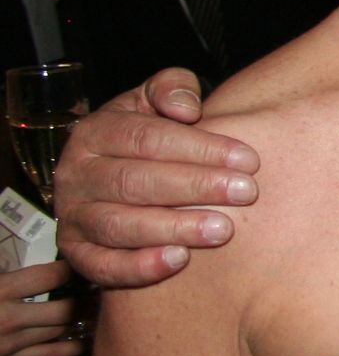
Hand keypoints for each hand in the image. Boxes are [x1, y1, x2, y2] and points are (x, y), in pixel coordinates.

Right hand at [0, 261, 92, 355]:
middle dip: (85, 298)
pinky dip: (72, 346)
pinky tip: (88, 338)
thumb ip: (5, 269)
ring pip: (61, 331)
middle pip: (65, 308)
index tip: (85, 261)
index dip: (72, 268)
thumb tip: (22, 254)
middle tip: (102, 288)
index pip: (51, 277)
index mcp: (0, 290)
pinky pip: (49, 354)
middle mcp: (9, 318)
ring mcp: (10, 344)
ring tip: (98, 309)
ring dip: (81, 320)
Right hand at [56, 69, 258, 289]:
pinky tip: (179, 261)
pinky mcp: (77, 253)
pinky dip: (138, 267)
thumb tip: (186, 108)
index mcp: (95, 133)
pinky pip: (102, 266)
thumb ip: (172, 87)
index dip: (199, 148)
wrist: (113, 175)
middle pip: (135, 181)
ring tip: (222, 230)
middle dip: (195, 187)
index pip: (147, 138)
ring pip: (119, 225)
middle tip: (245, 193)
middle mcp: (77, 175)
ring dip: (173, 228)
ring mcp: (74, 216)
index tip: (247, 159)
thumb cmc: (147, 136)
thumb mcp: (153, 100)